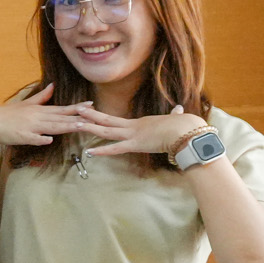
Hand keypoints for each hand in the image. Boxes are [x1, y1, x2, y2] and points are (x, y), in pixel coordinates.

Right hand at [0, 83, 91, 148]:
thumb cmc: (5, 115)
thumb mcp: (24, 104)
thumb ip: (41, 97)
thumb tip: (52, 85)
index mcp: (38, 110)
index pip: (61, 108)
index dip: (76, 107)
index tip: (91, 105)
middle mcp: (36, 117)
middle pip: (60, 118)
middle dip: (77, 117)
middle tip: (93, 116)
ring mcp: (28, 127)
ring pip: (50, 127)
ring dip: (65, 126)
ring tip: (79, 127)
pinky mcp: (20, 137)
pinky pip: (32, 139)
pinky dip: (40, 139)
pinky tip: (49, 140)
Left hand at [80, 105, 208, 158]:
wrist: (187, 131)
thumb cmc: (184, 126)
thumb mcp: (176, 119)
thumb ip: (174, 115)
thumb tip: (179, 110)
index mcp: (140, 123)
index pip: (117, 121)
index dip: (104, 117)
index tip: (92, 114)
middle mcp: (133, 126)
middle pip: (107, 120)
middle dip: (91, 115)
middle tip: (76, 110)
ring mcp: (133, 135)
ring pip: (107, 130)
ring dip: (91, 127)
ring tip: (76, 124)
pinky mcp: (136, 145)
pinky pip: (116, 148)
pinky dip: (102, 150)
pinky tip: (90, 152)